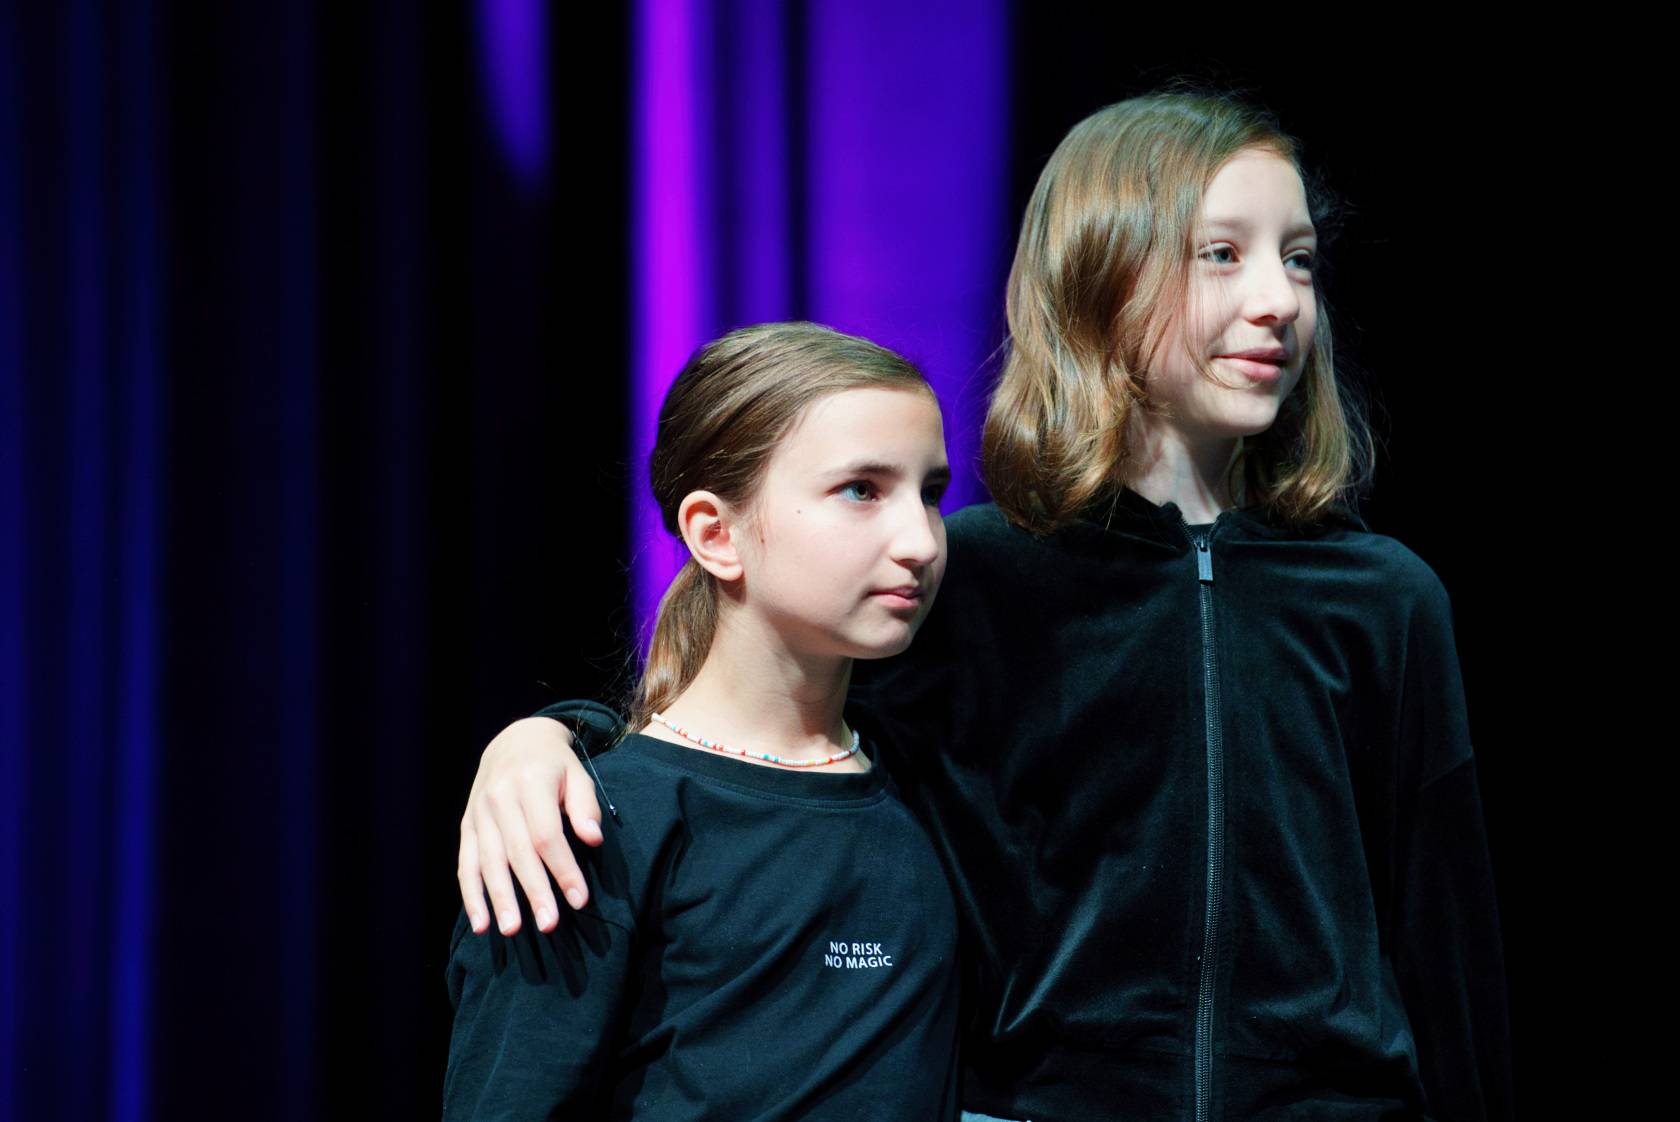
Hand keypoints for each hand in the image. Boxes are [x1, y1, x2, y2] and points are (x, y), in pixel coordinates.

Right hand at [458, 717, 603, 935]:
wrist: (514, 741)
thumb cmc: (555, 765)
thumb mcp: (578, 775)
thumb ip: (585, 808)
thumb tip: (593, 840)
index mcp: (531, 782)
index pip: (547, 835)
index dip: (563, 869)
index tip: (580, 899)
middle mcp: (499, 797)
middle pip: (517, 852)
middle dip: (534, 891)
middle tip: (549, 925)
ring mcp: (478, 812)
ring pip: (488, 861)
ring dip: (499, 899)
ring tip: (512, 930)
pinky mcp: (466, 825)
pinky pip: (466, 863)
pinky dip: (471, 895)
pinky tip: (480, 923)